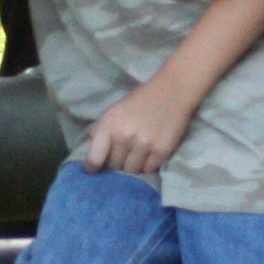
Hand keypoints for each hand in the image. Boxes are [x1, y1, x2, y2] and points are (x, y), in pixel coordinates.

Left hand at [77, 80, 199, 176]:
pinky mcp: (162, 151)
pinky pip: (149, 170)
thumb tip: (91, 155)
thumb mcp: (113, 112)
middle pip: (114, 167)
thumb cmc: (139, 102)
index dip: (93, 168)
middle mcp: (124, 137)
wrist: (171, 92)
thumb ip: (101, 132)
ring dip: (132, 166)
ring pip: (131, 171)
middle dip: (116, 164)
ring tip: (136, 155)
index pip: (94, 159)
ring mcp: (144, 145)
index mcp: (108, 126)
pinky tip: (149, 154)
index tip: (95, 170)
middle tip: (122, 156)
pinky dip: (148, 165)